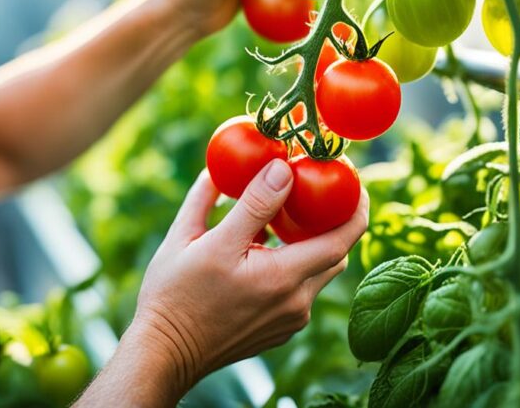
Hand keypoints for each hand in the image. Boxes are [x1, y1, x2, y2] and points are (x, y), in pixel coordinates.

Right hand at [131, 159, 368, 393]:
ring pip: (317, 273)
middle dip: (332, 222)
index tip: (353, 183)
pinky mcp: (279, 331)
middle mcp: (296, 304)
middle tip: (317, 193)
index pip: (342, 239)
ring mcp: (290, 321)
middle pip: (335, 254)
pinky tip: (263, 251)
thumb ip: (249, 203)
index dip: (356, 208)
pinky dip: (293, 266)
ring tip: (284, 219)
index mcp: (281, 278)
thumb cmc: (175, 294)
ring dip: (309, 244)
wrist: (163, 353)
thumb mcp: (203, 240)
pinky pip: (300, 291)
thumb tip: (280, 167)